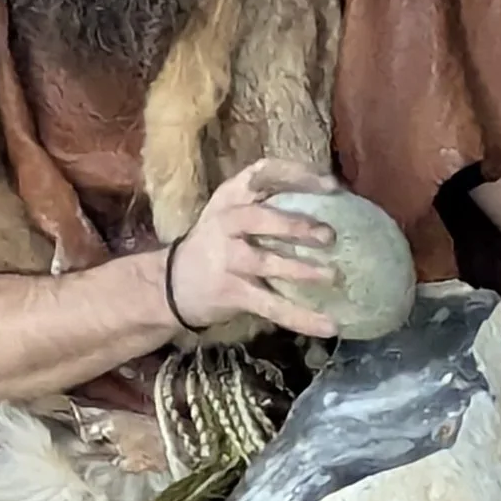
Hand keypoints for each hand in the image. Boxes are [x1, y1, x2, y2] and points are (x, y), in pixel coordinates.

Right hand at [166, 159, 343, 339]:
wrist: (168, 285)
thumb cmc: (213, 245)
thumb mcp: (229, 214)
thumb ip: (266, 205)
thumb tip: (329, 207)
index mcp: (229, 197)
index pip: (262, 173)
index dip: (298, 175)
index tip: (330, 186)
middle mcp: (226, 223)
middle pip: (262, 217)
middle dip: (297, 225)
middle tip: (329, 236)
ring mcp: (227, 259)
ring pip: (268, 262)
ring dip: (302, 270)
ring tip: (332, 276)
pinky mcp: (232, 292)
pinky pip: (272, 305)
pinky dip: (303, 317)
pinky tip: (330, 326)